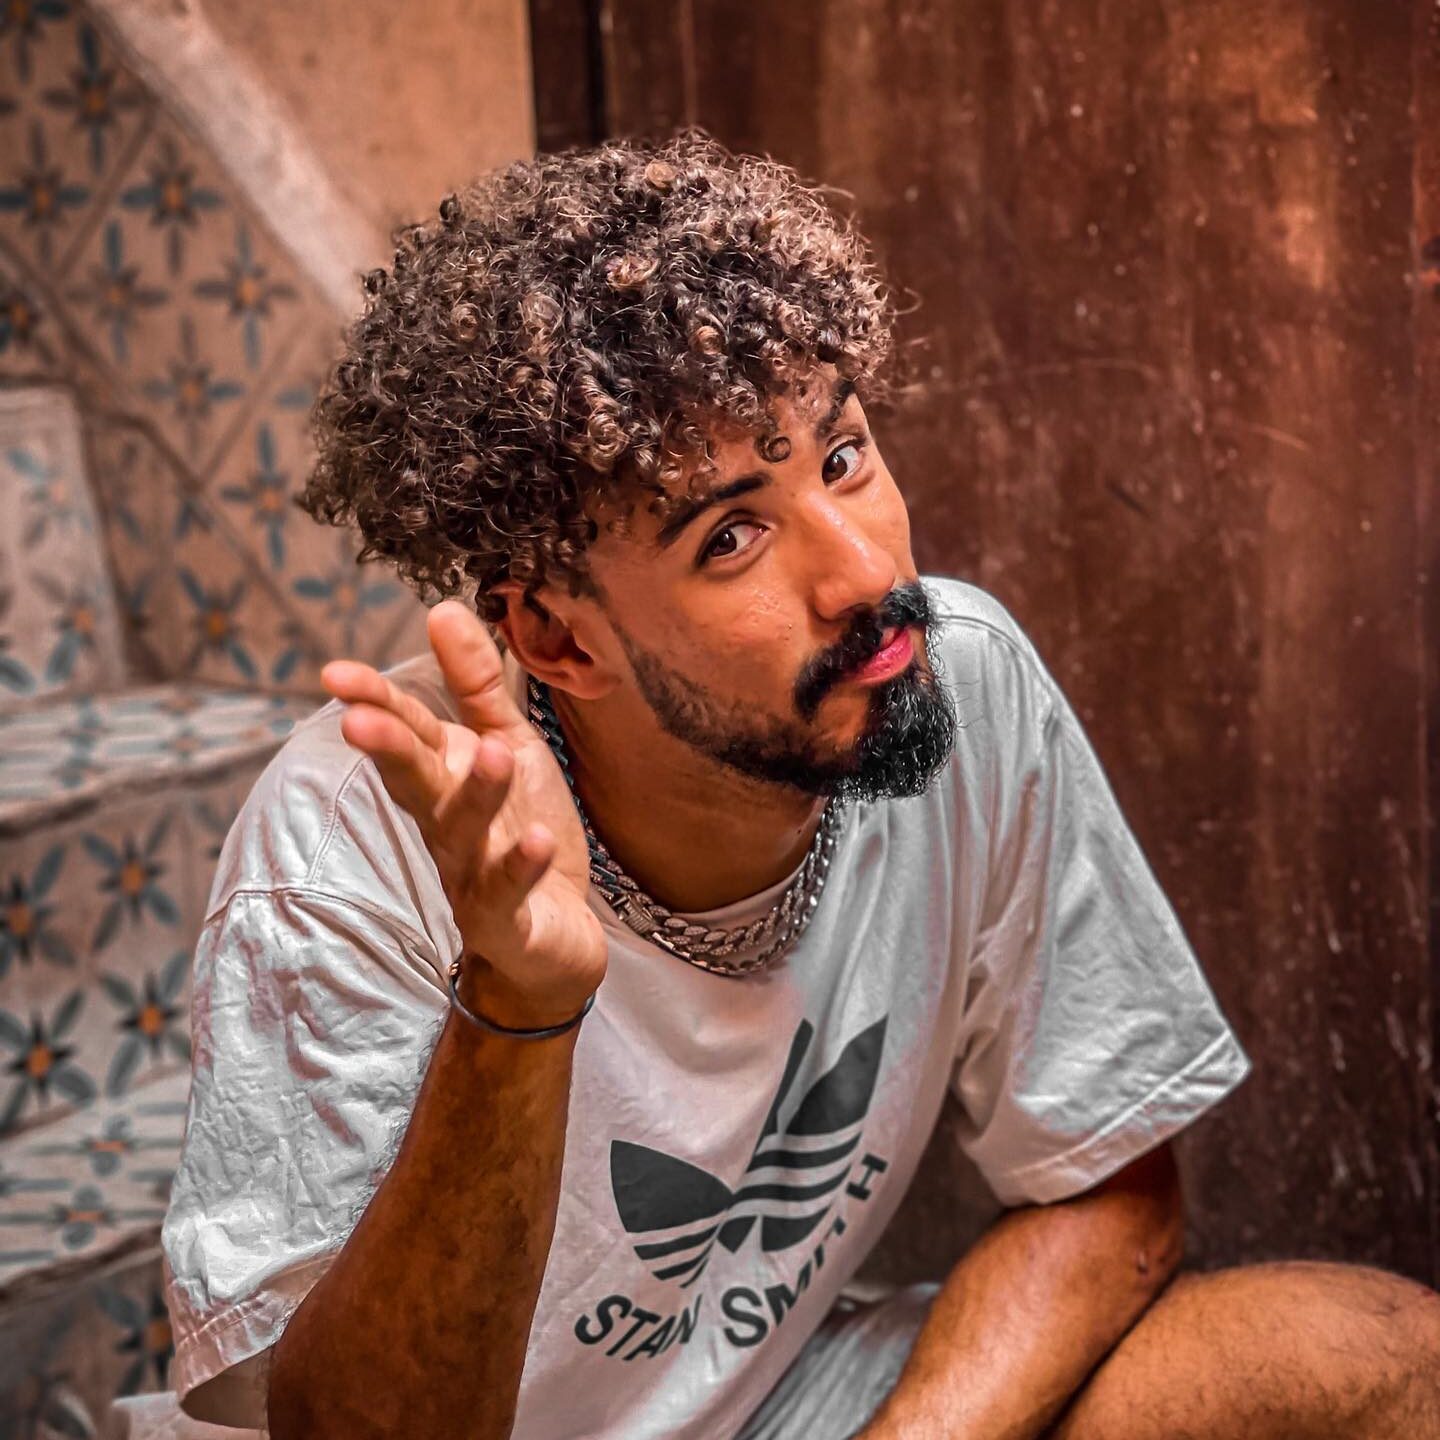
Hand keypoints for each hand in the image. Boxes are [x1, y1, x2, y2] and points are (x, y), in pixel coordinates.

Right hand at [321, 600, 605, 1028]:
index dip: (374, 703)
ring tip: (491, 753)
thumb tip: (442, 608)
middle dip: (389, 751)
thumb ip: (476, 685)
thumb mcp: (507, 746)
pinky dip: (520, 868)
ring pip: (464, 834)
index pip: (405, 734)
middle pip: (415, 783)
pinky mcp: (507, 919)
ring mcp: (473, 875)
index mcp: (444, 778)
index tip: (335, 674)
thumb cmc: (521, 834)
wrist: (552, 941)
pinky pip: (508, 893)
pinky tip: (536, 840)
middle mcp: (447, 826)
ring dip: (475, 795)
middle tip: (361, 720)